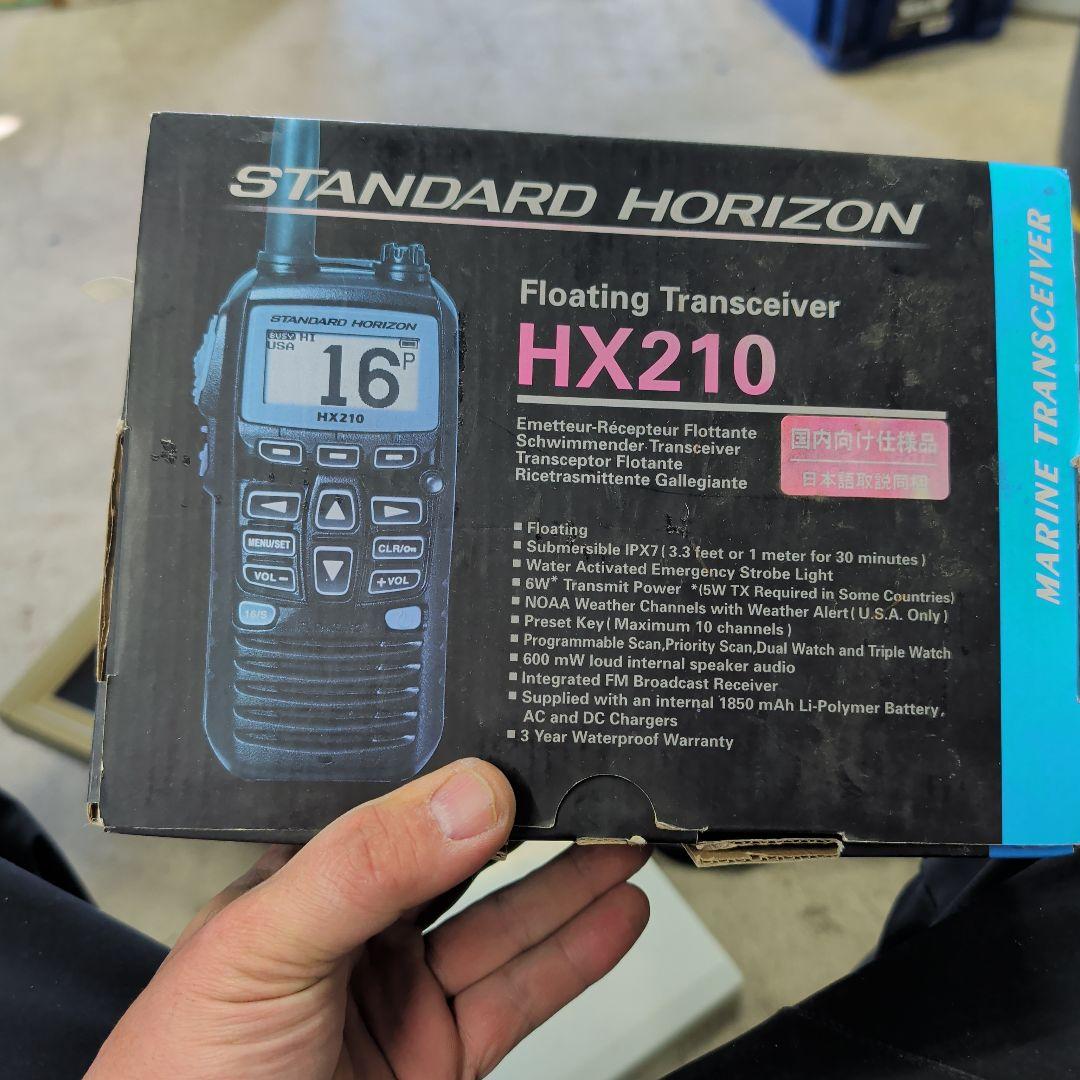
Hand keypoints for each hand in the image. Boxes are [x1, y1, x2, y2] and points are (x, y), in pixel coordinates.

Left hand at [87, 759, 649, 1077]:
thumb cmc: (180, 1076)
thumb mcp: (266, 944)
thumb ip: (365, 865)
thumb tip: (468, 795)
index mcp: (306, 881)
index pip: (400, 807)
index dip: (467, 777)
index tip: (530, 745)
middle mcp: (360, 931)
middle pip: (467, 860)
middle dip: (534, 823)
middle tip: (596, 785)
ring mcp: (404, 996)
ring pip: (508, 924)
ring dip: (572, 883)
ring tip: (625, 838)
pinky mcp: (442, 1056)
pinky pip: (522, 994)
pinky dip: (576, 955)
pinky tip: (614, 917)